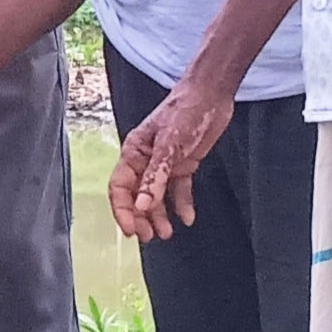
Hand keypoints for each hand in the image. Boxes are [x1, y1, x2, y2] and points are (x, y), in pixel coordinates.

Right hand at [109, 78, 233, 241]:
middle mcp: (146, 161)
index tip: (131, 230)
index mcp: (134, 152)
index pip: (120, 187)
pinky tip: (187, 218)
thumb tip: (142, 205)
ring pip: (156, 197)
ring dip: (159, 216)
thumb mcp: (169, 144)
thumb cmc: (185, 111)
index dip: (123, 210)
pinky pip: (178, 191)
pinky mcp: (183, 165)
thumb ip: (155, 176)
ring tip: (167, 233)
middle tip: (149, 236)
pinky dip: (181, 205)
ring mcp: (165, 164)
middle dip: (140, 218)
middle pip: (136, 196)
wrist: (211, 95)